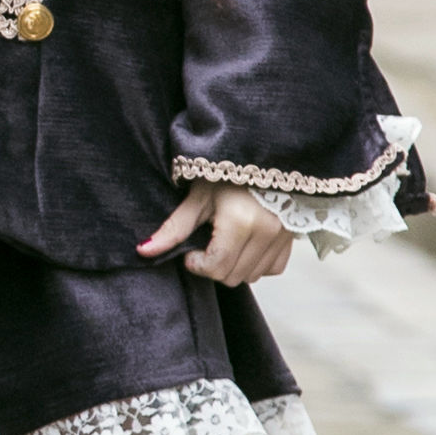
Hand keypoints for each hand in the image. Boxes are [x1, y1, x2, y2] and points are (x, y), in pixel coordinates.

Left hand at [139, 180, 293, 285]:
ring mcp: (283, 237)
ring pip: (252, 276)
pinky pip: (272, 269)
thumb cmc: (226, 173)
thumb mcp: (198, 197)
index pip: (216, 267)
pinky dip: (256, 264)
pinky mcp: (291, 239)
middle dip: (213, 266)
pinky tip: (245, 245)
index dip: (196, 264)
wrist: (263, 157)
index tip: (190, 250)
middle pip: (232, 276)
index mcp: (240, 222)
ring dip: (233, 267)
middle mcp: (266, 233)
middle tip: (205, 245)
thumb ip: (174, 228)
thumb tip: (144, 251)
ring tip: (224, 242)